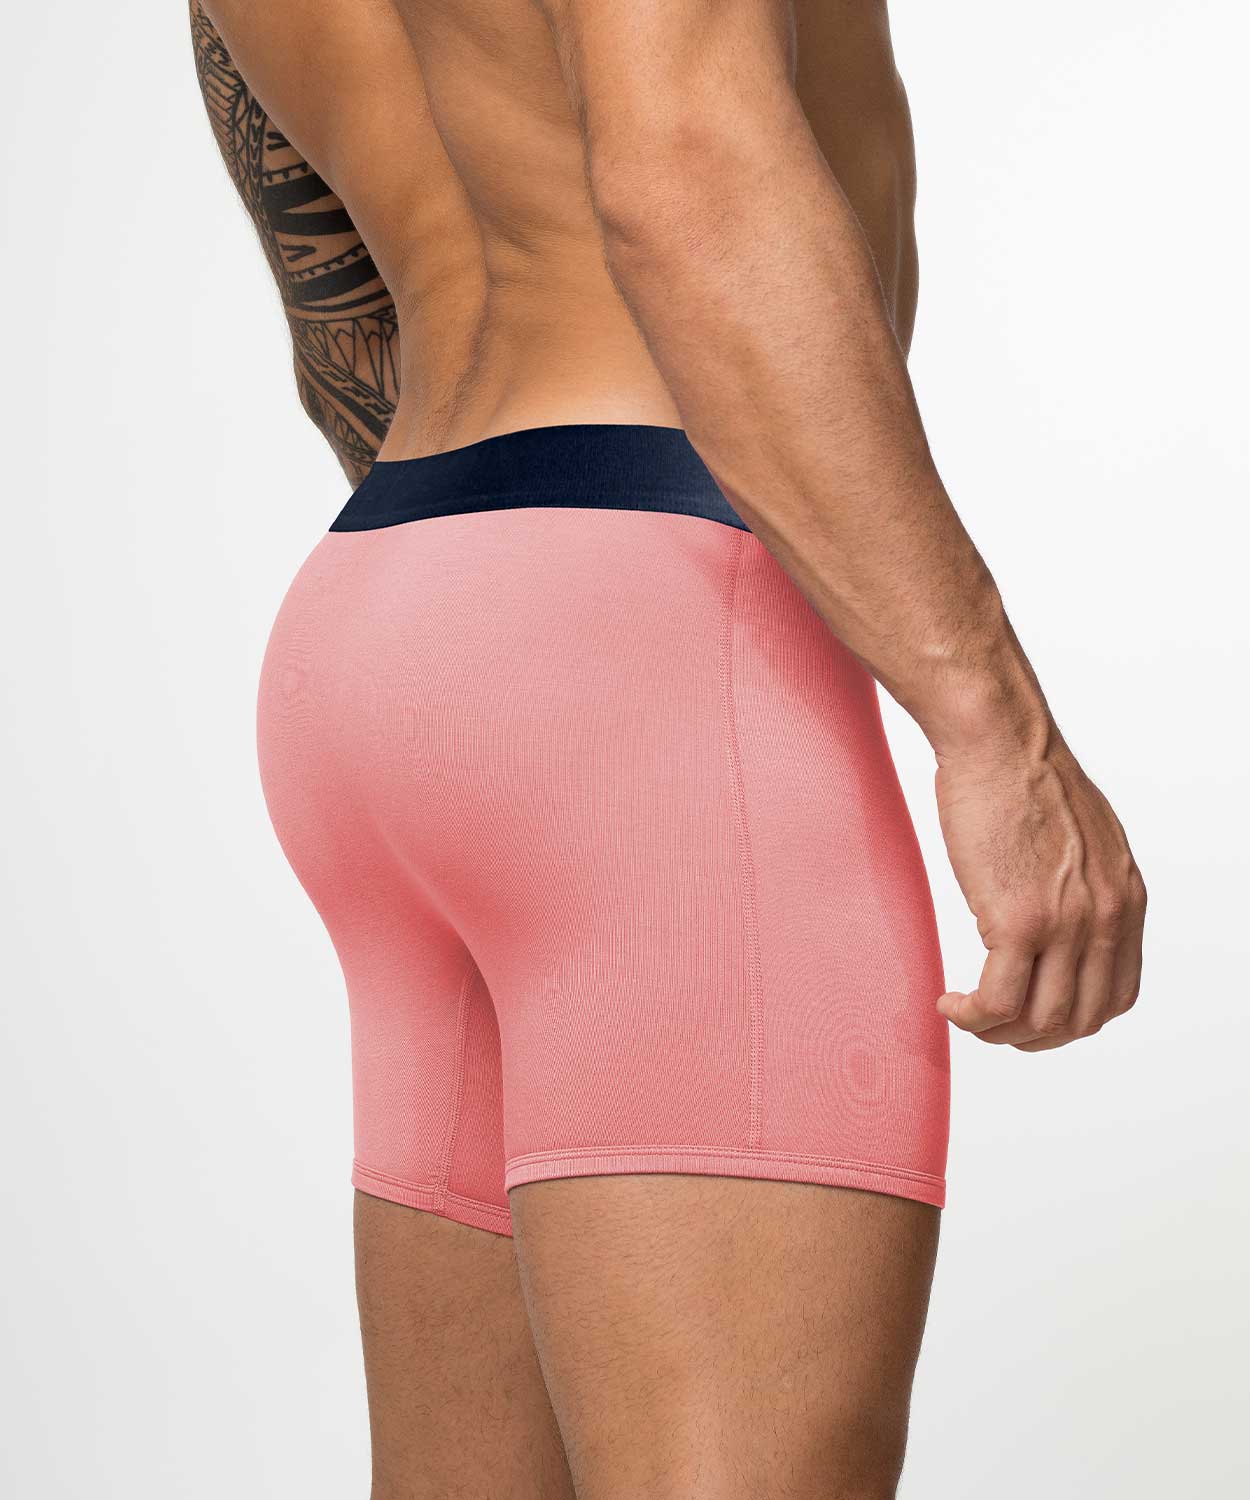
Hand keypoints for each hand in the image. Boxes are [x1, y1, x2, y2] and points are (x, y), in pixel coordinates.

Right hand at [934, 732, 1144, 1050]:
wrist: (998, 740)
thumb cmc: (1022, 773)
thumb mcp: (1083, 837)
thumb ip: (1083, 885)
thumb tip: (1057, 912)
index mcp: (1123, 898)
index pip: (1115, 994)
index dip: (1071, 1019)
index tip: (1031, 1012)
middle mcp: (1105, 917)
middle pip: (1081, 1019)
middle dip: (1033, 1038)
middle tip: (993, 1026)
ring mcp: (1065, 924)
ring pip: (1041, 1021)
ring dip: (998, 1033)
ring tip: (967, 1015)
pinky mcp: (1018, 921)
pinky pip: (999, 1001)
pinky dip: (973, 1016)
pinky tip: (950, 1002)